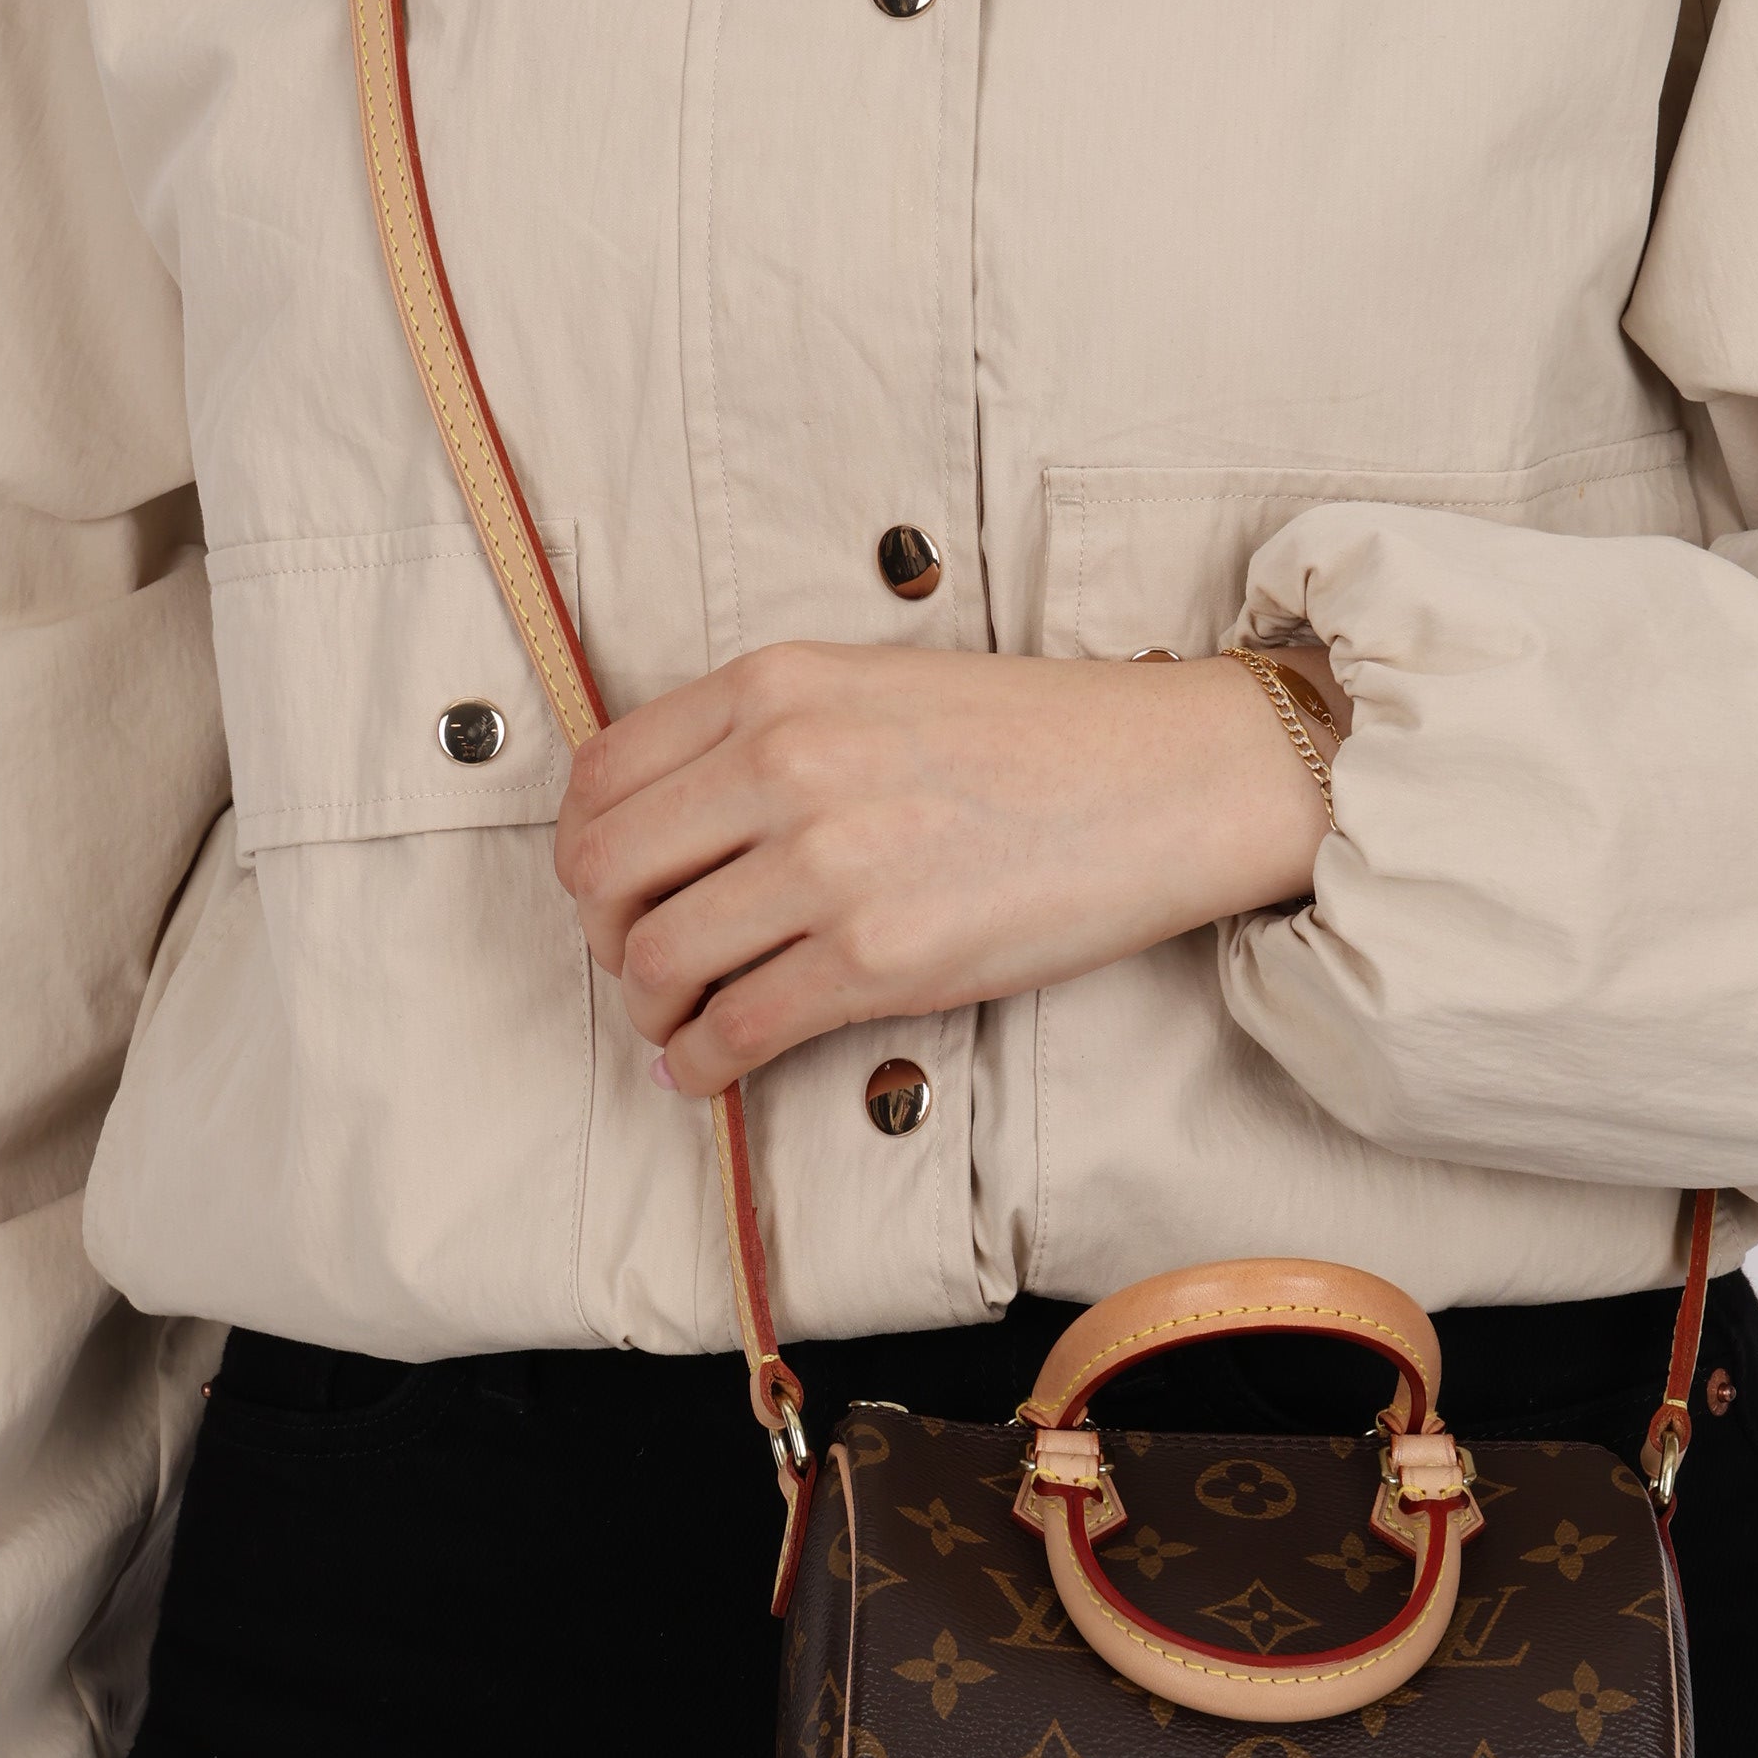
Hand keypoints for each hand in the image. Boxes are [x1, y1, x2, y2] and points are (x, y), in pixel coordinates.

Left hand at [554, 644, 1341, 1094]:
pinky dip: (700, 1065)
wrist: (1172, 779)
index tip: (608, 886)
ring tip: (675, 1026)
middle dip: (602, 935)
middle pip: (605, 871)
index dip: (585, 849)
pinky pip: (737, 1030)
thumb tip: (673, 824)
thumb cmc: (1040, 737)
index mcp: (776, 685)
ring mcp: (830, 863)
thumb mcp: (879, 686)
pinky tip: (705, 1072)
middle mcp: (785, 764)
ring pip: (658, 959)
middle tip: (636, 964)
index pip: (601, 774)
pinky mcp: (880, 958)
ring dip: (649, 1010)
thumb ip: (770, 731)